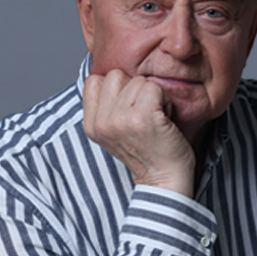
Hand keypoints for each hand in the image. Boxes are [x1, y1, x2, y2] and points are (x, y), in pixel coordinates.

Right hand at [83, 69, 194, 195]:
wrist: (164, 180)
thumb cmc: (147, 152)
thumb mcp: (114, 132)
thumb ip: (106, 107)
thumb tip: (112, 77)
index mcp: (91, 125)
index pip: (94, 80)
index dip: (116, 89)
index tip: (128, 110)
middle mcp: (102, 122)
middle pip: (116, 76)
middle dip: (134, 89)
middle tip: (145, 115)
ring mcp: (122, 120)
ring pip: (138, 81)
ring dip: (153, 96)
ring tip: (155, 119)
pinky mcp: (143, 118)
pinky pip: (154, 87)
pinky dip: (165, 100)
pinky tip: (164, 119)